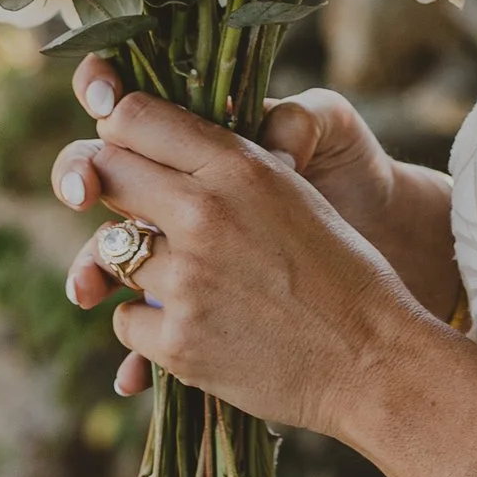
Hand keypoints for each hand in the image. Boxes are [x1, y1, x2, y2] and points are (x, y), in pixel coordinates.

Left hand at [53, 65, 427, 438]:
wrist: (373, 359)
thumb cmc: (340, 272)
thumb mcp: (291, 192)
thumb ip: (226, 166)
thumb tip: (155, 153)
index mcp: (239, 165)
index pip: (132, 117)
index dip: (117, 131)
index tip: (122, 148)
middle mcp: (204, 213)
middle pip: (103, 174)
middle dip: (106, 188)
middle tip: (130, 209)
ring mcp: (185, 281)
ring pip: (105, 253)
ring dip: (133, 265)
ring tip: (182, 280)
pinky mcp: (177, 343)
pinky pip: (124, 322)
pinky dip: (149, 328)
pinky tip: (194, 327)